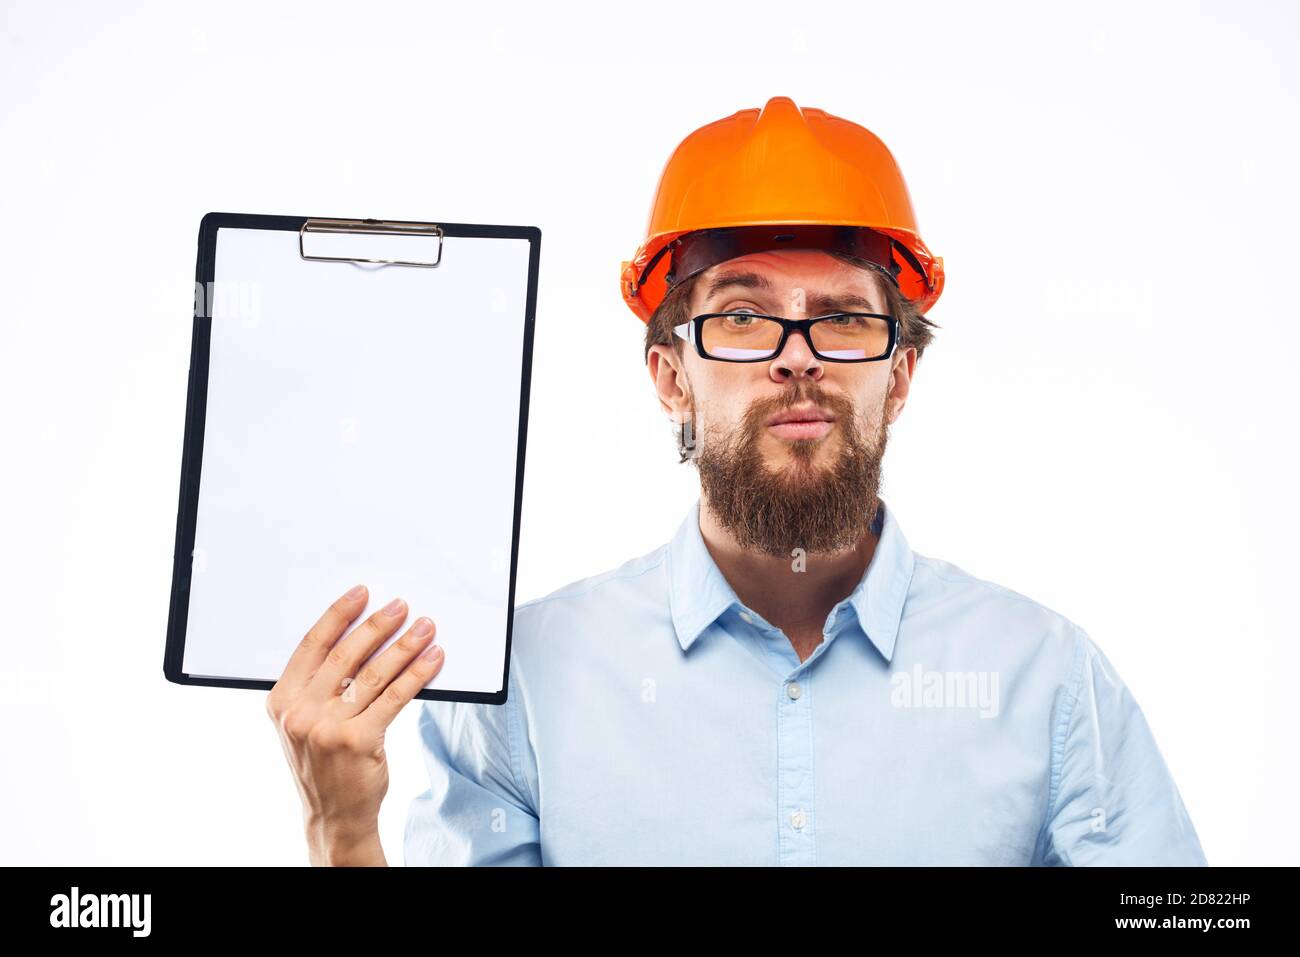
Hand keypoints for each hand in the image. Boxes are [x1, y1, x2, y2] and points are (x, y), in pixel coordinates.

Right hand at [266, 584, 444, 865]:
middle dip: (377, 625)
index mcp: (281, 702)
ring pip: (374, 673)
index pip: (311, 646)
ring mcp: (329, 728)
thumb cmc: (323, 763)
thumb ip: (317, 688)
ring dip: (404, 645)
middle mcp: (301, 713)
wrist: (333, 815)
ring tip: (424, 627)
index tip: (361, 594)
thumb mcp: (304, 725)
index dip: (338, 615)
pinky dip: (417, 673)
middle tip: (401, 606)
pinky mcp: (360, 741)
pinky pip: (395, 696)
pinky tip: (432, 659)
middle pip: (345, 655)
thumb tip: (360, 639)